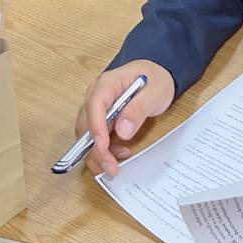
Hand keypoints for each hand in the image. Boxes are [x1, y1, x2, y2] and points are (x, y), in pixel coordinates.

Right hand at [75, 61, 175, 176]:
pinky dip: (104, 151)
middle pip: (86, 125)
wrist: (157, 75)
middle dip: (95, 149)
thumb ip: (139, 109)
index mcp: (107, 83)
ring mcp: (97, 109)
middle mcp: (96, 96)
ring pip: (87, 136)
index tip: (103, 147)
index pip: (94, 105)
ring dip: (98, 154)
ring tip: (118, 164)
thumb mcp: (155, 92)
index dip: (96, 127)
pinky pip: (96, 139)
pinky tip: (121, 153)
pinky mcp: (101, 120)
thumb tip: (122, 131)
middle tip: (112, 167)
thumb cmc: (155, 79)